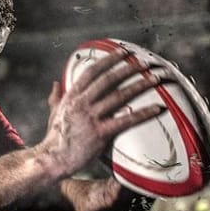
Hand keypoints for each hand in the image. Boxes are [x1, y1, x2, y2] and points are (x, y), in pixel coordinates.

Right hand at [37, 49, 162, 177]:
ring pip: (119, 96)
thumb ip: (55, 97)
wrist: (52, 158)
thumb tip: (55, 83)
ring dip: (140, 85)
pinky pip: (126, 120)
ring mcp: (91, 118)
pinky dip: (143, 113)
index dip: (108, 60)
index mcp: (71, 97)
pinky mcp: (100, 133)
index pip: (91, 72)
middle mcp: (81, 104)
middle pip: (108, 80)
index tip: (122, 52)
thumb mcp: (53, 113)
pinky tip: (157, 108)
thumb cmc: (54, 137)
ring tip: (155, 78)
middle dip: (128, 68)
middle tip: (144, 62)